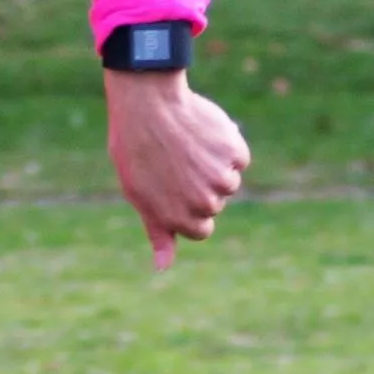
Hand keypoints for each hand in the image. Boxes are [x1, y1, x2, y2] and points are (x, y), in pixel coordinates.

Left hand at [104, 69, 249, 269]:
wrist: (146, 106)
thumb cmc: (135, 152)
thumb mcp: (140, 198)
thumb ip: (158, 233)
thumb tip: (162, 267)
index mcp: (180, 220)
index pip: (202, 228)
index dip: (186, 206)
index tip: (171, 187)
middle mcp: (204, 204)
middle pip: (215, 203)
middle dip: (199, 187)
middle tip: (174, 162)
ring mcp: (221, 178)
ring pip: (229, 181)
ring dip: (214, 166)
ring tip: (186, 147)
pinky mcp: (234, 152)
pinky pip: (238, 157)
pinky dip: (225, 146)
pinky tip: (201, 134)